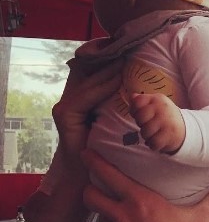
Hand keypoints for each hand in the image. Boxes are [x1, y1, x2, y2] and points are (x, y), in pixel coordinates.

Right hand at [52, 58, 122, 180]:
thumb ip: (114, 101)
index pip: (90, 75)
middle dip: (106, 62)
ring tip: (124, 61)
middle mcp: (68, 101)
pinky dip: (102, 88)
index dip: (105, 62)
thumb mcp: (112, 118)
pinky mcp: (65, 115)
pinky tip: (117, 80)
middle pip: (87, 75)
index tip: (124, 51)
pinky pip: (85, 97)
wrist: (89, 171)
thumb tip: (132, 83)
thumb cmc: (104, 147)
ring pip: (88, 84)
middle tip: (126, 50)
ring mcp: (64, 108)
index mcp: (78, 101)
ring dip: (107, 72)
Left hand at [82, 150, 208, 221]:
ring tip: (112, 208)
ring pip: (97, 217)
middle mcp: (121, 216)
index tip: (86, 152)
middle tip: (97, 182)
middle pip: (90, 196)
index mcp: (140, 201)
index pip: (108, 175)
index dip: (95, 161)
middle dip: (90, 187)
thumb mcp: (207, 218)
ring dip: (101, 211)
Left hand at [128, 93, 186, 153]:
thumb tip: (132, 97)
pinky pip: (153, 143)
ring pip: (145, 132)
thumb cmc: (164, 116)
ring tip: (154, 133)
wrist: (185, 128)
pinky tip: (158, 140)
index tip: (142, 115)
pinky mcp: (170, 134)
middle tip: (149, 125)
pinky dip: (153, 145)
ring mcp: (167, 121)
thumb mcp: (154, 104)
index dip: (134, 111)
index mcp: (157, 99)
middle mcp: (163, 108)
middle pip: (140, 118)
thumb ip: (141, 101)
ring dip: (147, 136)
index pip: (137, 102)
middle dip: (141, 125)